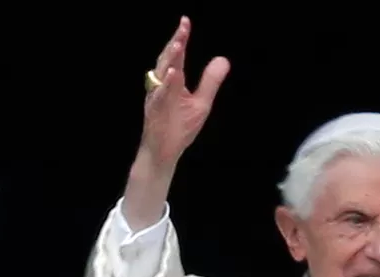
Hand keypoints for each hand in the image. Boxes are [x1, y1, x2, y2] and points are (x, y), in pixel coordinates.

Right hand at [142, 16, 229, 167]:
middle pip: (167, 59)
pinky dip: (166, 84)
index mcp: (172, 81)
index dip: (181, 38)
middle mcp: (162, 86)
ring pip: (161, 74)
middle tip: (183, 27)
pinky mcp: (156, 111)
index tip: (186, 21)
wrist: (164, 151)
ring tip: (178, 43)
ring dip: (169, 58)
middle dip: (175, 43)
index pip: (177, 56)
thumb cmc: (180, 126)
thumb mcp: (202, 102)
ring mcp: (157, 97)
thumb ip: (210, 81)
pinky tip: (173, 72)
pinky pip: (160, 95)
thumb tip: (223, 59)